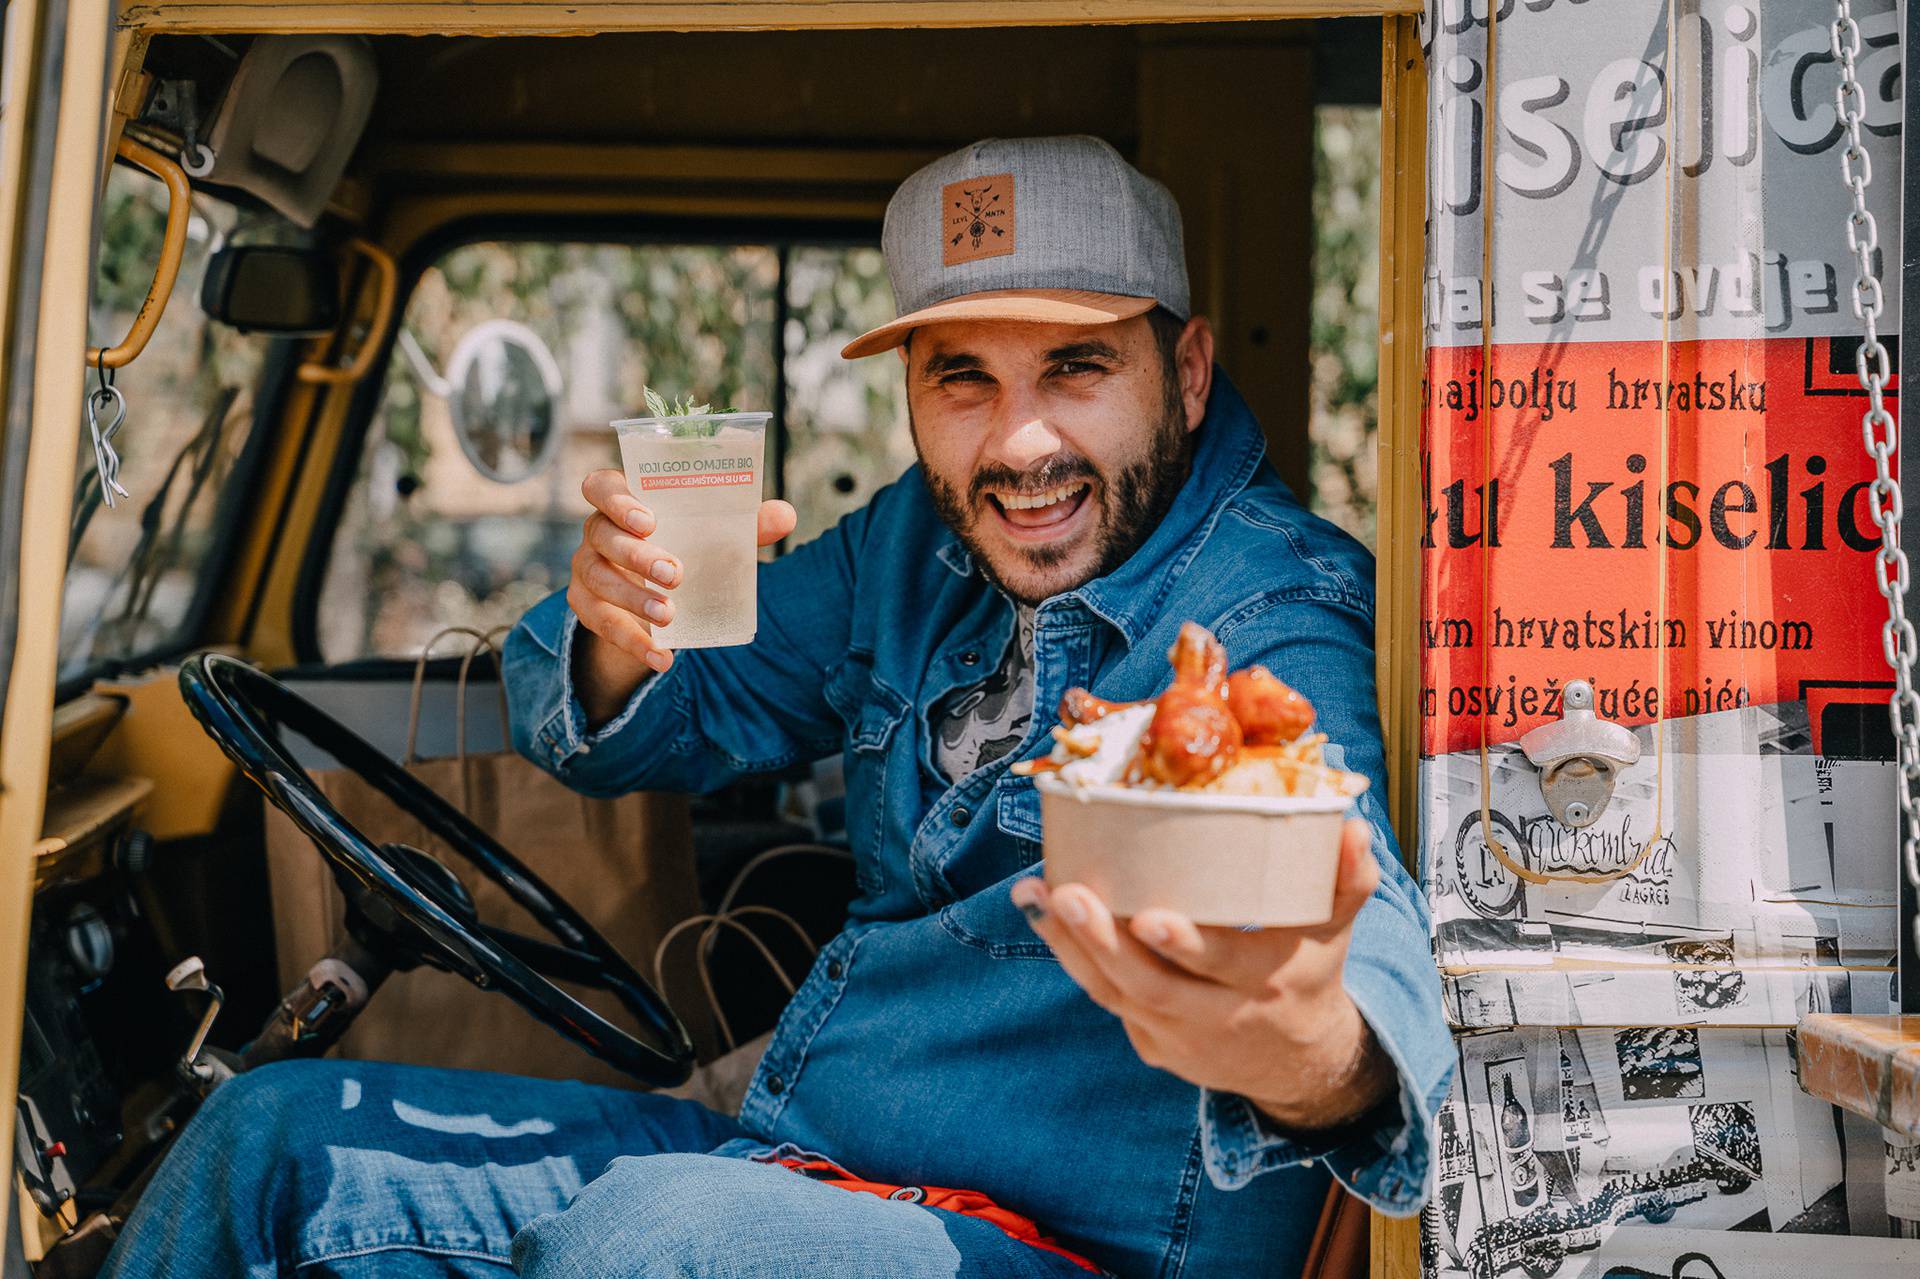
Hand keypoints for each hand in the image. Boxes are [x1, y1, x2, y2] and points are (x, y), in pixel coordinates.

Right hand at [568, 469, 795, 724]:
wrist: (661, 593)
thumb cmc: (688, 545)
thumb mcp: (715, 534)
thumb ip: (747, 522)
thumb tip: (785, 516)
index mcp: (624, 500)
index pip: (601, 486)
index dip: (618, 501)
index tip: (649, 522)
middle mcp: (598, 530)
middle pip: (602, 535)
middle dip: (637, 556)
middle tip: (675, 574)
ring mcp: (588, 568)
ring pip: (598, 580)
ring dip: (633, 599)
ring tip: (669, 615)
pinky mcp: (589, 606)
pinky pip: (603, 625)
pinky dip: (633, 643)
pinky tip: (661, 658)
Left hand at [1010, 819, 1392, 1130]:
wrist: (1299, 1063)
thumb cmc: (1308, 971)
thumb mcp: (1336, 930)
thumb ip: (1347, 879)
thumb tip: (1353, 824)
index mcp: (1265, 982)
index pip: (1221, 967)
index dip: (1185, 946)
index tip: (1149, 916)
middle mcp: (1218, 1016)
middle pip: (1150, 985)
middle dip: (1101, 941)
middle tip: (1065, 893)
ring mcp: (1179, 1037)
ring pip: (1115, 995)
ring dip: (1069, 945)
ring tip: (1034, 894)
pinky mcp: (1152, 1045)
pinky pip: (1108, 1001)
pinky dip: (1074, 960)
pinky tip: (1044, 915)